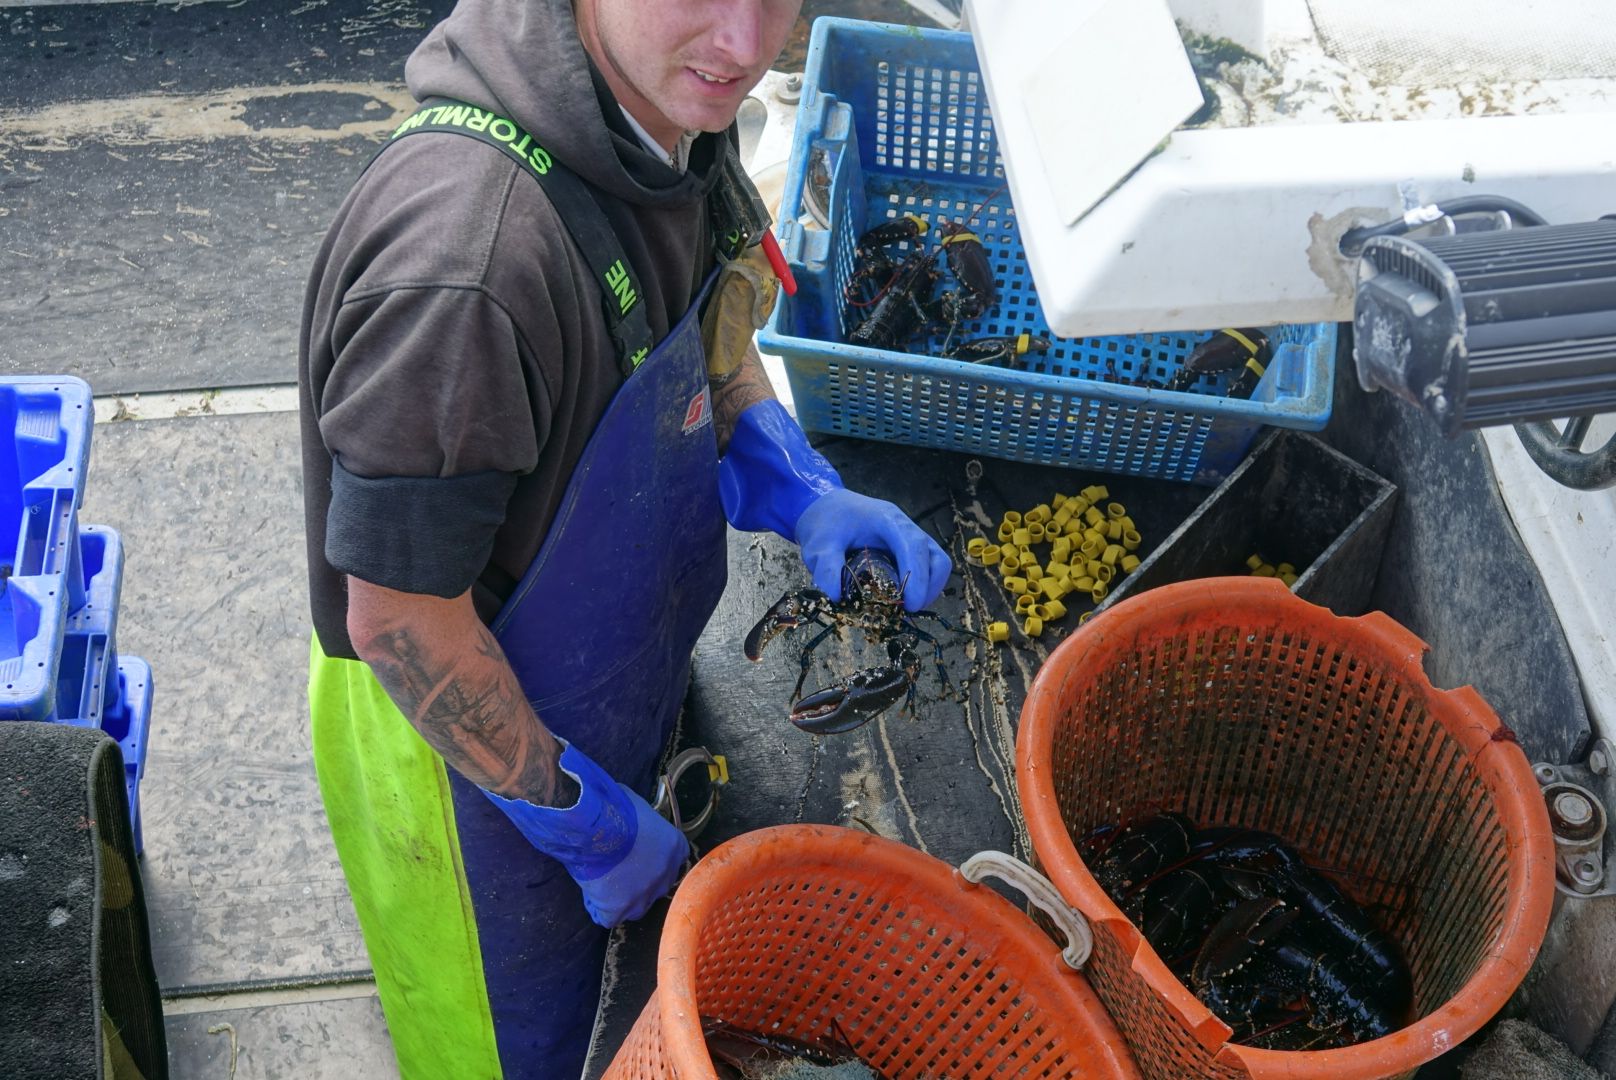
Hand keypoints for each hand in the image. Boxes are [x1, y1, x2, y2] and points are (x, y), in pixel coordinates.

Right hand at [483, 742, 688, 926]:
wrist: (595, 823)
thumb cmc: (615, 806)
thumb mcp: (639, 807)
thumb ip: (644, 821)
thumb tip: (633, 818)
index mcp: (675, 847)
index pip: (669, 863)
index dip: (650, 862)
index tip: (635, 858)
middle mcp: (666, 874)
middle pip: (655, 887)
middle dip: (638, 882)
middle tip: (617, 872)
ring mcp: (644, 895)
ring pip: (635, 907)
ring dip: (621, 899)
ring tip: (601, 884)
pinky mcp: (619, 909)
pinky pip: (608, 917)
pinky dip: (597, 907)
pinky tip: (590, 893)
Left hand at [794, 488, 951, 611]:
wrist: (824, 508)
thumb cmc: (825, 522)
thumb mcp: (818, 544)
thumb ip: (826, 567)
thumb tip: (836, 597)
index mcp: (887, 520)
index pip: (914, 546)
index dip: (917, 576)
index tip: (910, 604)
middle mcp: (905, 528)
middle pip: (935, 557)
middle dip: (928, 587)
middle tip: (907, 610)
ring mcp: (909, 538)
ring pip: (935, 564)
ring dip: (927, 589)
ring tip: (905, 608)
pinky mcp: (907, 550)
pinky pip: (925, 568)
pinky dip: (920, 587)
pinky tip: (900, 600)